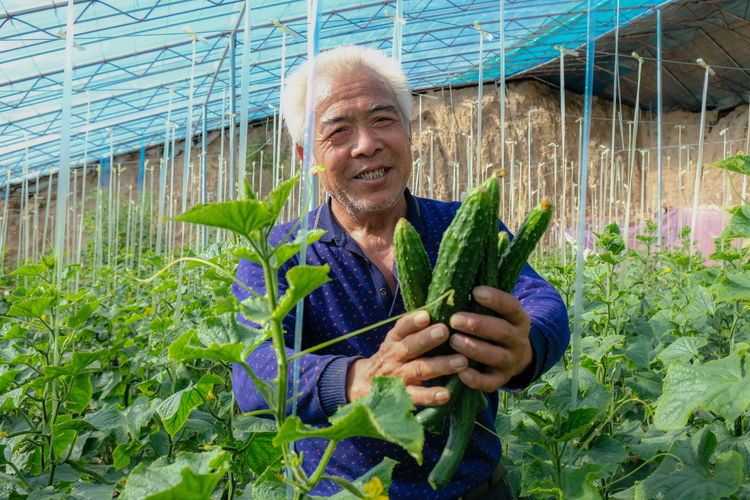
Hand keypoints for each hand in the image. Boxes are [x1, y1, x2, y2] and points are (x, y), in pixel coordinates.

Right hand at [346, 310, 467, 405]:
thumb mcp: (395, 342)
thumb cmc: (392, 358)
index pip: (402, 328)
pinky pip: (417, 396)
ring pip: (420, 370)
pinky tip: (446, 394)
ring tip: (461, 362)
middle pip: (411, 346)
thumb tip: (444, 309)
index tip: (426, 315)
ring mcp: (399, 377)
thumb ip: (414, 330)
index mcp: (394, 340)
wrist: (363, 385)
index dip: (413, 322)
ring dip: (441, 365)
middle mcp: (395, 356)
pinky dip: (431, 395)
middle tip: (444, 331)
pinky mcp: (402, 396)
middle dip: (427, 339)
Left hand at [448, 286, 533, 391]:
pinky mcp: (501, 379)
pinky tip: (461, 372)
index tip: (476, 291)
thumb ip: (481, 302)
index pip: (511, 306)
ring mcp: (511, 361)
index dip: (495, 299)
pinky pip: (491, 382)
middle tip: (455, 320)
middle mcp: (518, 340)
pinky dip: (476, 380)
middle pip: (502, 332)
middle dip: (478, 325)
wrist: (516, 357)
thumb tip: (454, 280)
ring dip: (475, 349)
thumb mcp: (497, 313)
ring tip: (453, 341)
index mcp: (518, 319)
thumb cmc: (495, 326)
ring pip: (496, 356)